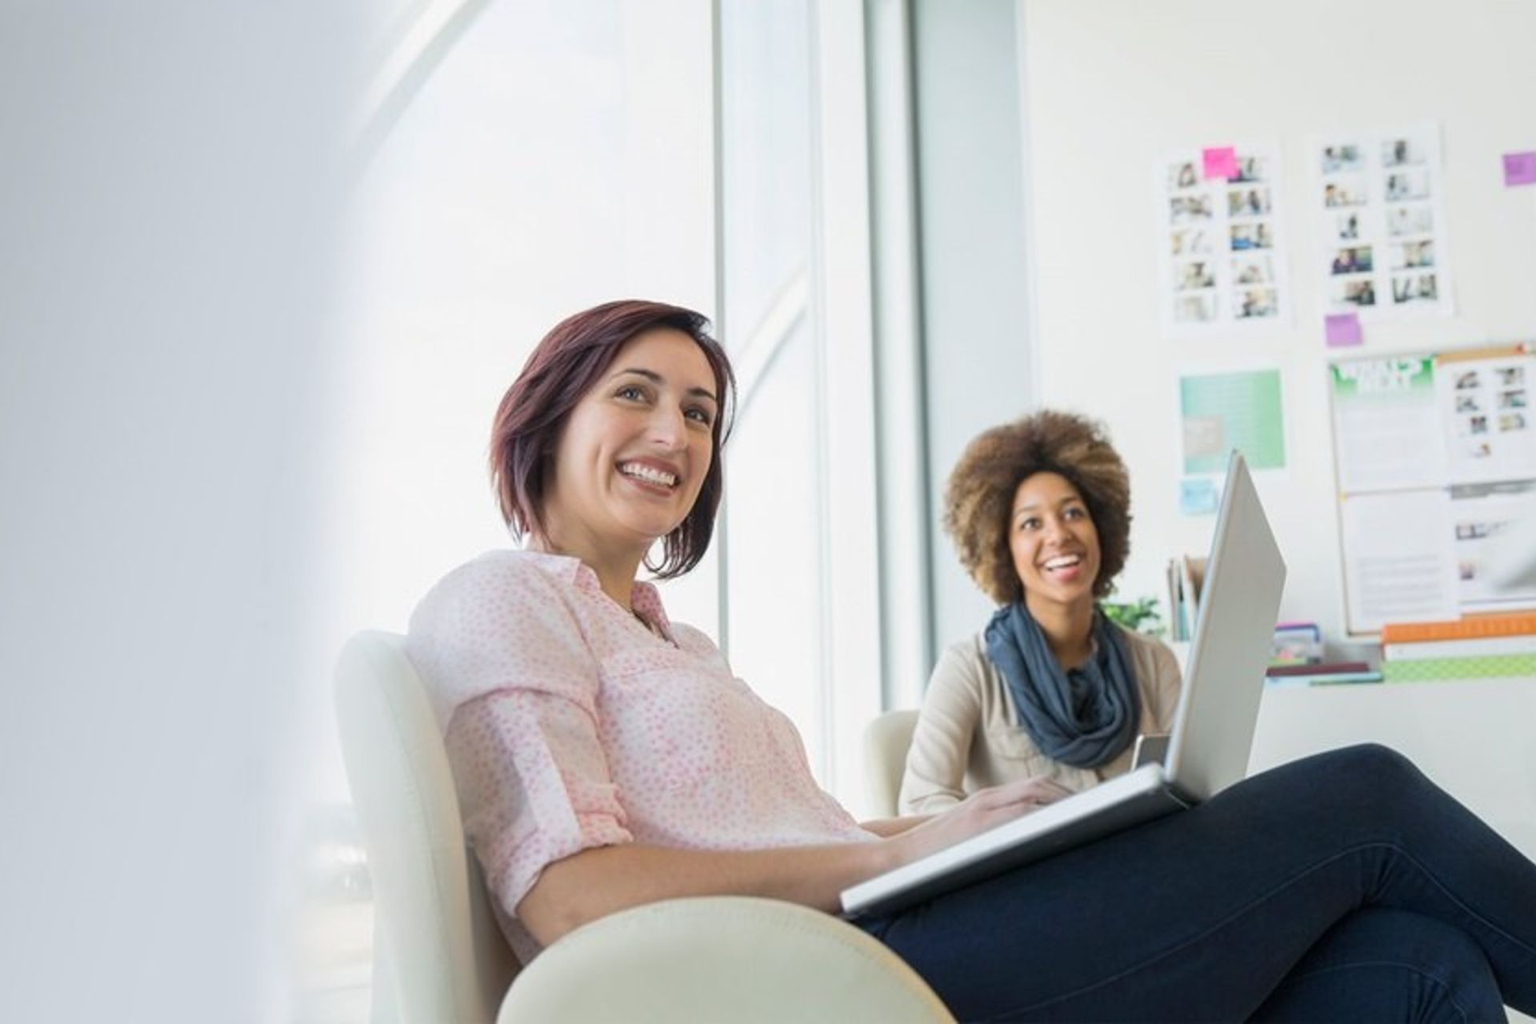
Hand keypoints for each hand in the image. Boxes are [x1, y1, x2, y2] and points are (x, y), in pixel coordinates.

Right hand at [883, 776, 1074, 867]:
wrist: (895, 858)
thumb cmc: (933, 855)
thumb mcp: (967, 835)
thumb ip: (994, 830)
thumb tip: (1031, 842)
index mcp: (987, 801)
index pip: (1035, 787)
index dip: (1064, 794)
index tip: (1089, 807)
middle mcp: (987, 800)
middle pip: (1040, 787)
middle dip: (1072, 798)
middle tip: (1104, 810)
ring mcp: (982, 810)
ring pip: (1034, 796)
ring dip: (1065, 804)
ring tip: (1092, 816)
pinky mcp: (977, 824)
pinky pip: (1018, 813)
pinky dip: (1043, 815)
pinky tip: (1062, 825)